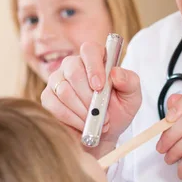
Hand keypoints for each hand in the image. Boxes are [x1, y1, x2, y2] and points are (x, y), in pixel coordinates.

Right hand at [41, 42, 141, 157]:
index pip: (90, 50)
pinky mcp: (48, 97)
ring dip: (83, 111)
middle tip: (103, 114)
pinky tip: (84, 124)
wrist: (104, 132)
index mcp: (95, 58)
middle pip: (73, 71)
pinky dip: (72, 119)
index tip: (100, 87)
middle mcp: (73, 64)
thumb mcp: (132, 97)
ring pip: (64, 91)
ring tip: (98, 121)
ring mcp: (58, 80)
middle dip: (89, 96)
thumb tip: (116, 73)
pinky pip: (54, 105)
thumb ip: (130, 82)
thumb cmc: (119, 109)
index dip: (94, 67)